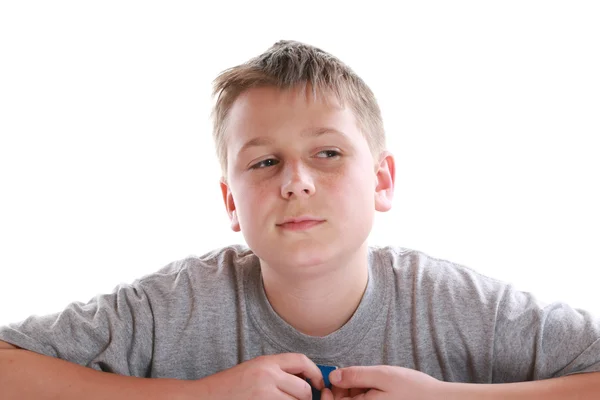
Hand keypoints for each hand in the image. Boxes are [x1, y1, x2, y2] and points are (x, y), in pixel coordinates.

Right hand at [193, 353, 324, 399]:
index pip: (302, 361)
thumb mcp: (254, 368)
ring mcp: (265, 394)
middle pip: (304, 388)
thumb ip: (277, 371)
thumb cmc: (229, 385)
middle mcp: (268, 376)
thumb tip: (304, 379)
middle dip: (307, 398)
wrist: (205, 398)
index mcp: (267, 362)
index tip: (318, 383)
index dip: (315, 372)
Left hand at [320, 365, 443, 399]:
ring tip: (365, 381)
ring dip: (353, 393)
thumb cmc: (413, 389)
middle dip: (341, 392)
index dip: (328, 393)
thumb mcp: (382, 375)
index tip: (331, 378)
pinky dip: (365, 396)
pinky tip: (373, 388)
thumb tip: (333, 377)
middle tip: (349, 376)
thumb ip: (356, 376)